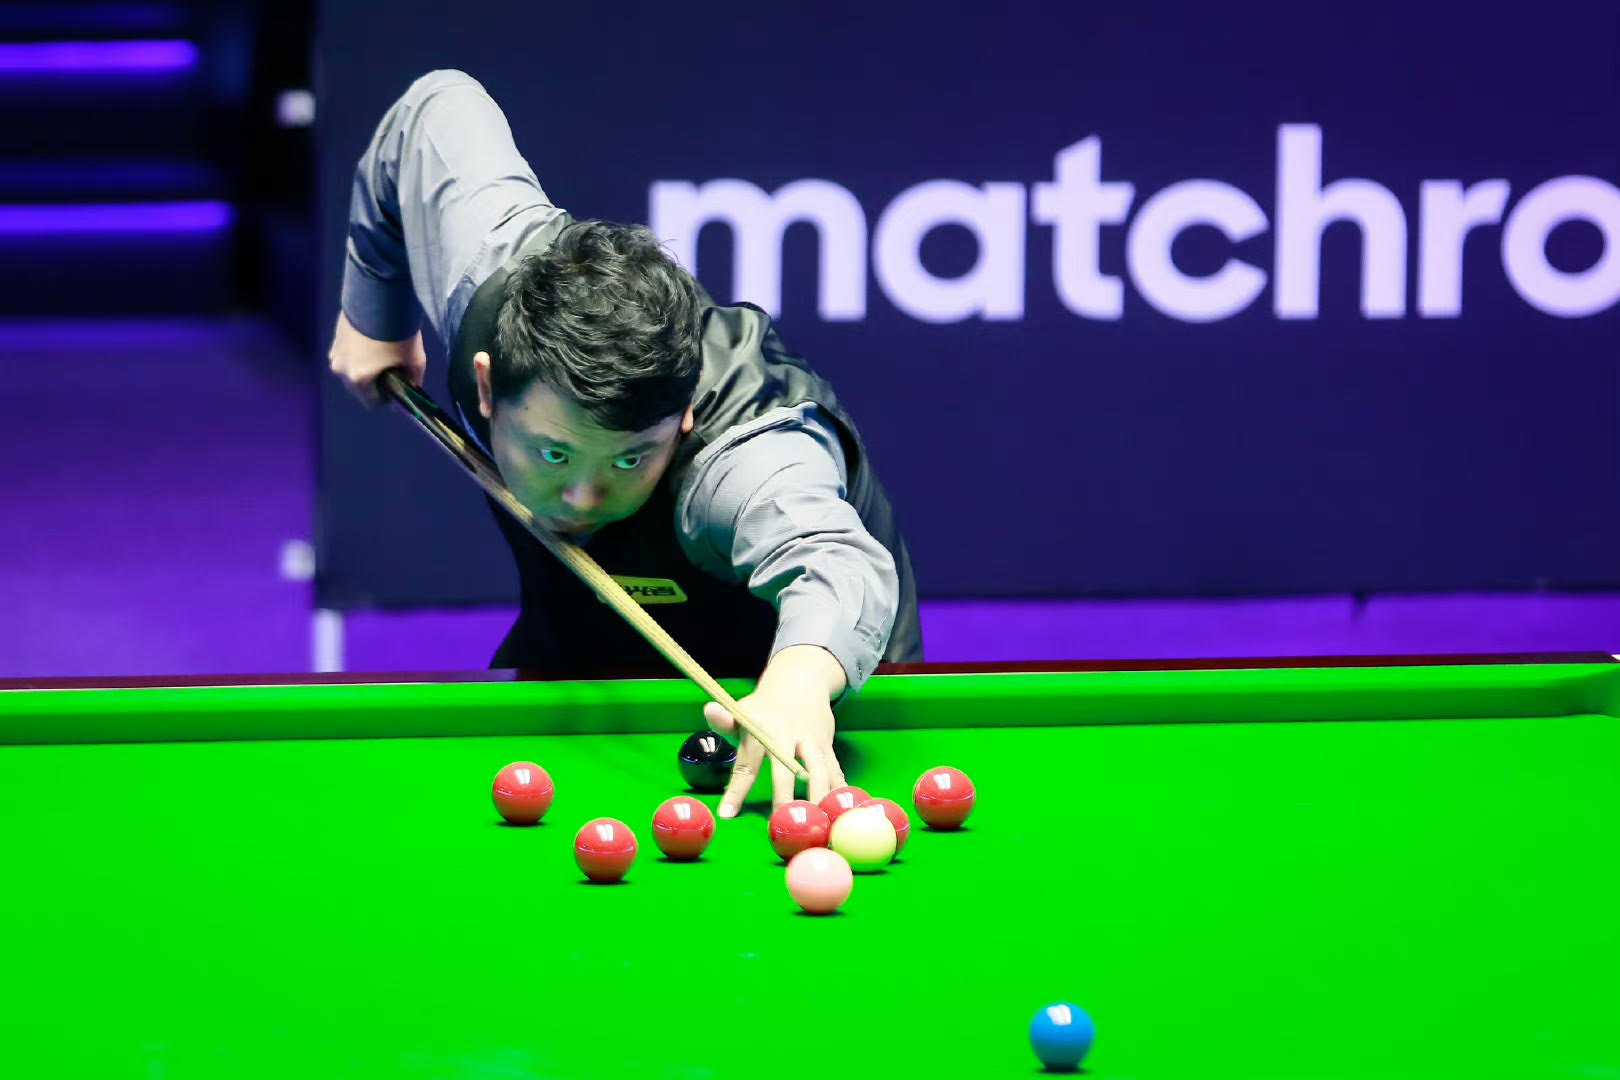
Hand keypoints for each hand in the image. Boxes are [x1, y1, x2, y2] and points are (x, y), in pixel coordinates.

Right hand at [328, 310, 426, 405]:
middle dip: (375, 384)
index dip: (387, 399)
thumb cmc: (399, 332)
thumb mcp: (415, 360)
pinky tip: (373, 344)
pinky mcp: (334, 338)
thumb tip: (412, 389)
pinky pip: (348, 356)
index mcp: (359, 380)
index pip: (372, 403)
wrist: (379, 295)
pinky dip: (359, 355)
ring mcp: (335, 353)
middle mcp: (342, 370)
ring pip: (352, 371)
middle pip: (360, 388)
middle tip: (392, 370)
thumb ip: (413, 381)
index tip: (398, 389)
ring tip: (382, 355)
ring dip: (365, 369)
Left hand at [703, 645, 848, 818]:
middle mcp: (788, 735)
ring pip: (818, 771)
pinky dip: (839, 792)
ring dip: (818, 797)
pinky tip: (840, 812)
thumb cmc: (764, 709)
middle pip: (787, 770)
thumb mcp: (742, 711)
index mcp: (762, 729)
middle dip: (785, 798)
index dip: (737, 791)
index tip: (727, 814)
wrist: (801, 682)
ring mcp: (811, 741)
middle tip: (782, 823)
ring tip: (816, 824)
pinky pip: (835, 771)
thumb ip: (724, 721)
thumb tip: (709, 710)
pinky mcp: (828, 746)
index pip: (747, 764)